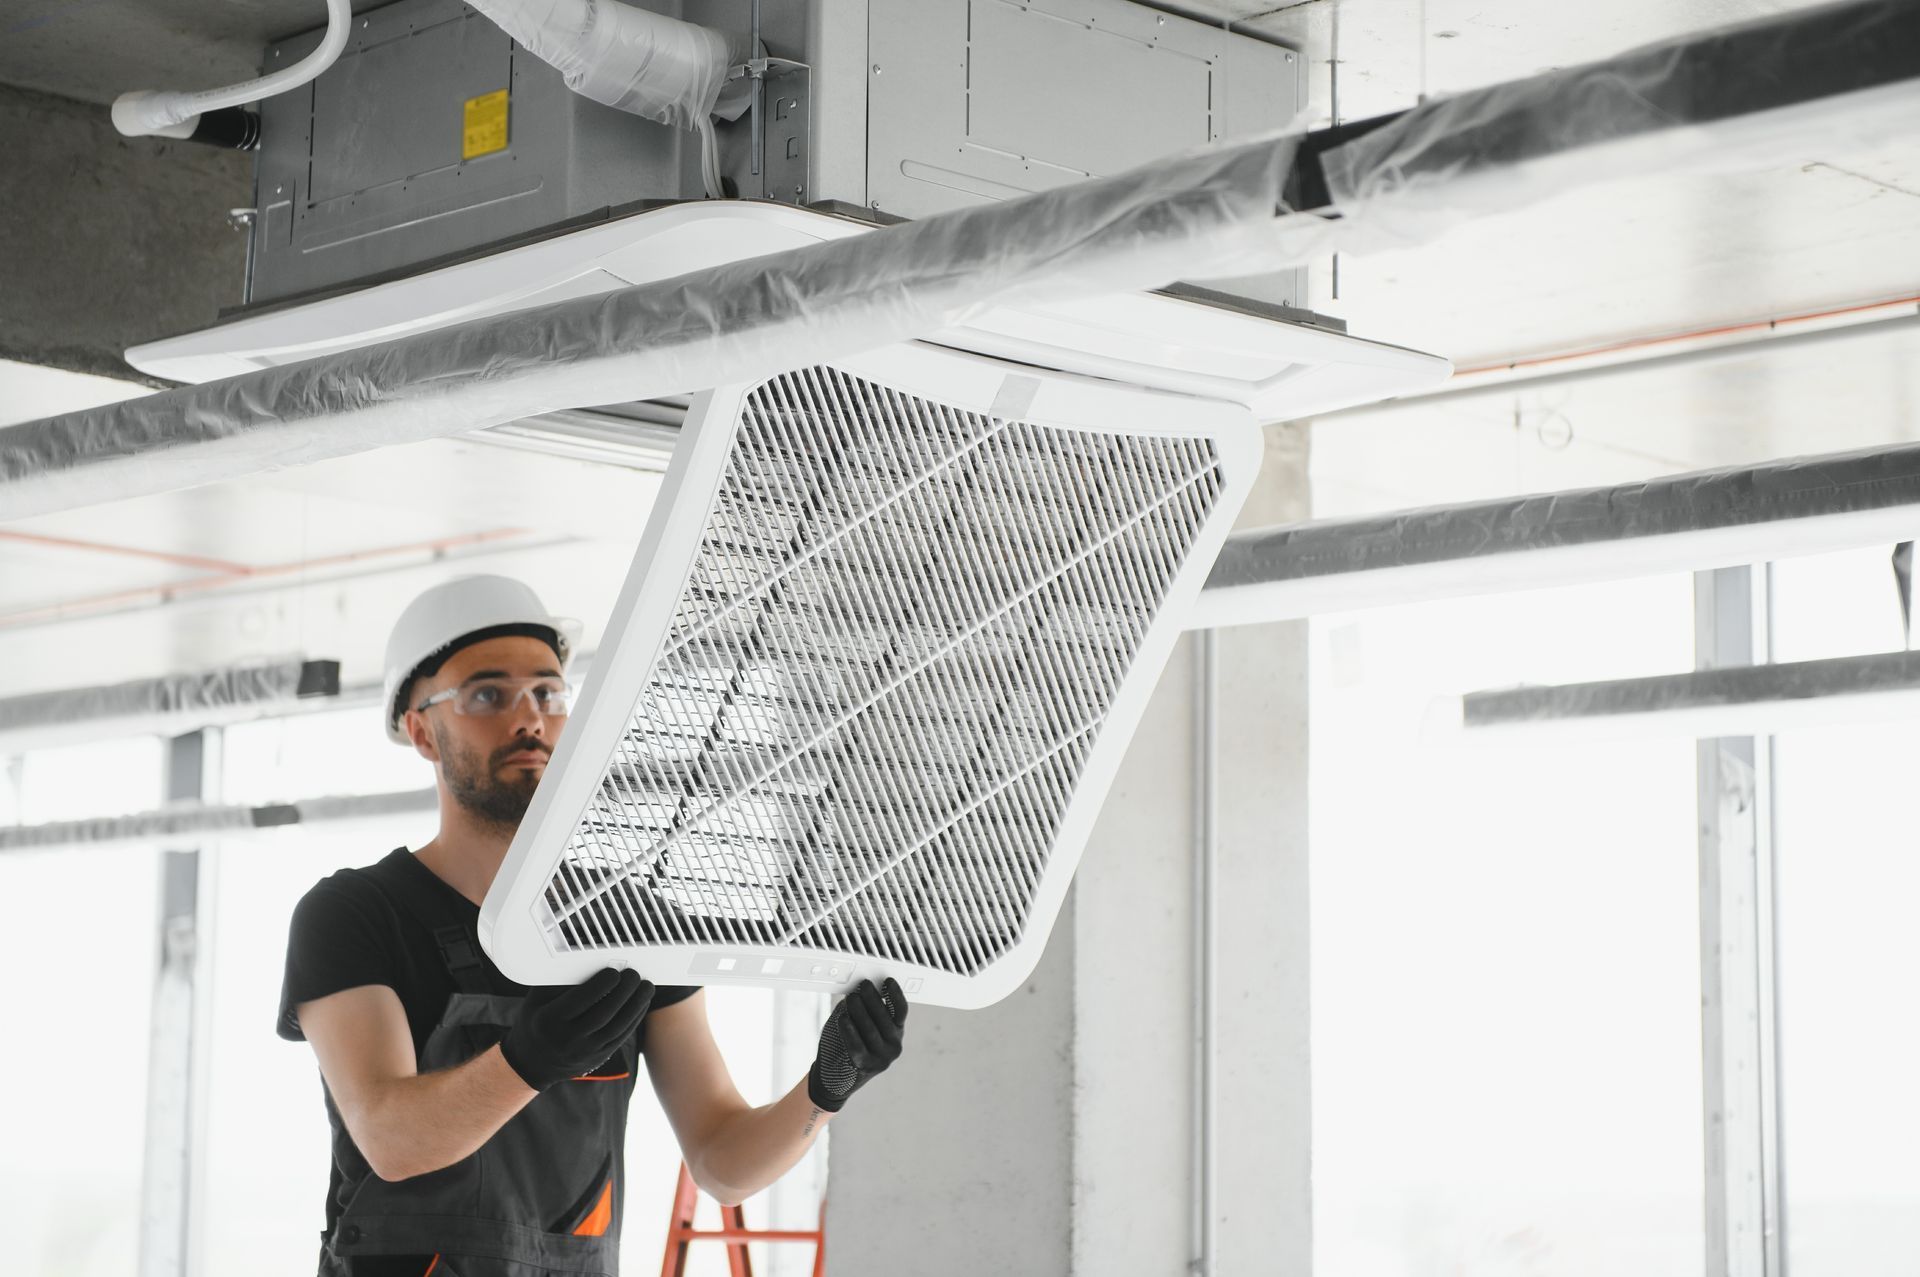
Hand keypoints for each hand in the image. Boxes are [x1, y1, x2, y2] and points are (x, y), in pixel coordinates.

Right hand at [500, 968, 654, 1091]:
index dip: (599, 985)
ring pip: (617, 1028)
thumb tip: (585, 959)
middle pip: (602, 1015)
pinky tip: (642, 1002)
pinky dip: (635, 1018)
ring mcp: (584, 1051)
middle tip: (633, 973)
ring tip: (646, 986)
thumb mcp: (535, 1001)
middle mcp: (567, 1039)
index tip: (612, 971)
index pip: (578, 1002)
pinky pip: (621, 1037)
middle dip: (623, 992)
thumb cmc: (536, 1022)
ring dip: (635, 1005)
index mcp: (548, 1021)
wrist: (534, 1063)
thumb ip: (556, 981)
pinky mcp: (598, 1057)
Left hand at [807, 978, 907, 1111]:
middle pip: (885, 1017)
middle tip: (863, 986)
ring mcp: (881, 1058)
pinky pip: (856, 1044)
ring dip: (860, 1010)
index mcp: (896, 1033)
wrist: (836, 1078)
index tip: (887, 981)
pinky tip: (843, 1018)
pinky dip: (849, 1030)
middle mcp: (893, 1046)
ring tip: (851, 998)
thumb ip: (864, 1008)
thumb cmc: (848, 1044)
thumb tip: (860, 989)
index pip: (901, 1011)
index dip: (896, 994)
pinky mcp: (865, 1066)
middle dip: (873, 998)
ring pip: (870, 1029)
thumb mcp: (862, 1024)